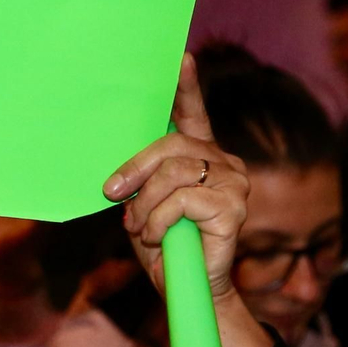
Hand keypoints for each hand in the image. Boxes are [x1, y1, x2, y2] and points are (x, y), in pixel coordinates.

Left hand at [104, 53, 248, 303]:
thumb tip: (119, 161)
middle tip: (113, 194)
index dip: (186, 88)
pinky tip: (159, 237)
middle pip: (170, 145)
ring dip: (145, 204)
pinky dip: (159, 221)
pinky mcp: (234, 208)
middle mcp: (223, 163)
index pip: (193, 115)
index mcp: (201, 156)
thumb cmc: (161, 244)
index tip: (180, 58)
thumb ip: (140, 176)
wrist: (183, 289)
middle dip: (134, 169)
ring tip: (141, 227)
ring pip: (173, 173)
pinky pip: (181, 200)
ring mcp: (234, 184)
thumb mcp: (143, 202)